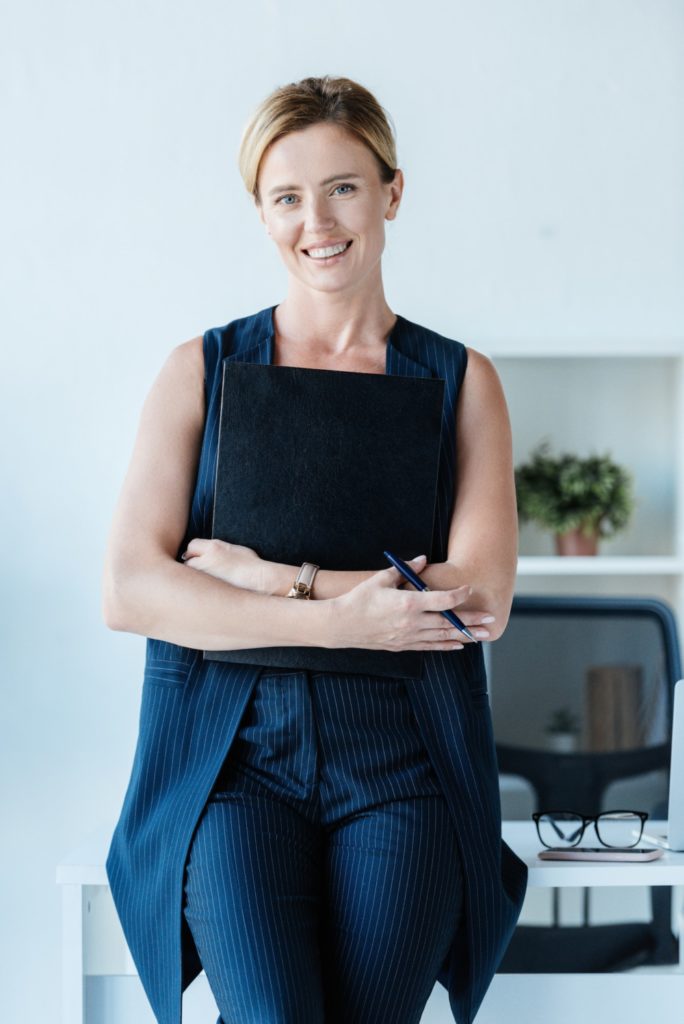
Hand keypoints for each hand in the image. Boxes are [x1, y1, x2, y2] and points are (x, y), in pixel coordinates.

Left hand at [180, 538, 265, 591]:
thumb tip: (210, 552)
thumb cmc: (252, 566)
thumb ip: (219, 549)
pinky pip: (196, 588)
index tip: (197, 555)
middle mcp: (205, 560)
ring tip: (205, 582)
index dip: (195, 551)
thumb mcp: (235, 549)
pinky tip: (208, 590)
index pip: (192, 545)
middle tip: (202, 569)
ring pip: (190, 576)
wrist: (258, 581)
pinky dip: (199, 589)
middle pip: (187, 560)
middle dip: (193, 564)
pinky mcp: (206, 589)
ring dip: (194, 577)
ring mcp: (204, 576)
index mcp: (214, 548)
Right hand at [331, 554, 494, 650]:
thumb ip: (405, 569)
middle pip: (448, 622)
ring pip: (442, 637)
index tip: (469, 589)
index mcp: (407, 603)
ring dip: (464, 636)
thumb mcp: (381, 579)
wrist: (341, 625)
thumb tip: (423, 559)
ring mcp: (408, 636)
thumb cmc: (360, 599)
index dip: (459, 595)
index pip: (441, 600)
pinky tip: (459, 644)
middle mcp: (411, 622)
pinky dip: (446, 645)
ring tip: (482, 635)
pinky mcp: (403, 645)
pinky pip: (430, 647)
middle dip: (471, 621)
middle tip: (490, 619)